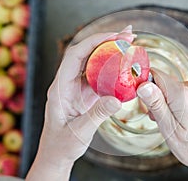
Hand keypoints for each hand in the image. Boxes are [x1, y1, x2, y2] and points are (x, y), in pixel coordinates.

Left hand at [26, 26, 134, 180]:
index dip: (95, 42)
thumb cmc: (62, 144)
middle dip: (107, 40)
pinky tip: (125, 65)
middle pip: (86, 53)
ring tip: (130, 43)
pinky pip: (99, 75)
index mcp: (60, 87)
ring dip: (111, 51)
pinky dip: (113, 67)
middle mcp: (67, 82)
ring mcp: (76, 87)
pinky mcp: (85, 93)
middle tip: (129, 35)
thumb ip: (97, 115)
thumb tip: (117, 100)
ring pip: (93, 62)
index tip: (115, 36)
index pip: (75, 55)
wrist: (57, 153)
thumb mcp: (79, 132)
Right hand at [137, 68, 187, 179]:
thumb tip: (143, 85)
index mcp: (182, 93)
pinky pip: (177, 93)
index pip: (154, 75)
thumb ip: (156, 104)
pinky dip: (172, 105)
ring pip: (167, 89)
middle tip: (158, 119)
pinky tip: (176, 120)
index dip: (144, 87)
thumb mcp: (169, 127)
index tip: (144, 102)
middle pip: (160, 82)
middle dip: (154, 99)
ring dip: (163, 103)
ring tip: (169, 123)